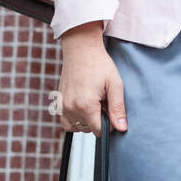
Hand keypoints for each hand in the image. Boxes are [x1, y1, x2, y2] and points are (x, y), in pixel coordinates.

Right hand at [58, 21, 126, 135]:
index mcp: (86, 105)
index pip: (99, 131)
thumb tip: (121, 129)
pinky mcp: (59, 103)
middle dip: (98, 119)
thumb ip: (118, 108)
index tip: (111, 108)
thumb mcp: (115, 84)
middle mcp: (71, 108)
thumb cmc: (99, 64)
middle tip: (102, 100)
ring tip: (93, 101)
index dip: (109, 124)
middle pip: (89, 129)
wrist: (81, 50)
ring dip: (87, 120)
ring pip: (78, 127)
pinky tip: (83, 107)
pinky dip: (75, 120)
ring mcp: (63, 106)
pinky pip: (66, 123)